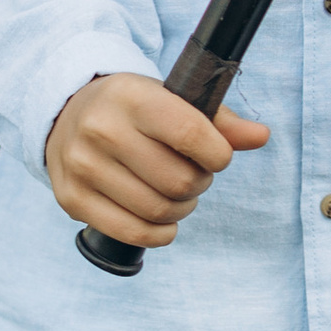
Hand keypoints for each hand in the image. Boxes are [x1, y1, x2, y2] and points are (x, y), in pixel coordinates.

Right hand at [45, 72, 269, 251]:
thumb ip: (219, 121)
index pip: (190, 134)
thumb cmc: (134, 110)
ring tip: (178, 194)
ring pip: (158, 210)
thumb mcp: (172, 100)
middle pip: (178, 180)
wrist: (68, 114)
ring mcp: (82, 166)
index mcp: (131, 96)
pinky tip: (163, 221)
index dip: (218, 155)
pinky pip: (132, 233)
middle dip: (200, 183)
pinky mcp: (72, 199)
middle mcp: (101, 129)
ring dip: (182, 209)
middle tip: (194, 175)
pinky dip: (160, 234)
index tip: (217, 156)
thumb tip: (262, 136)